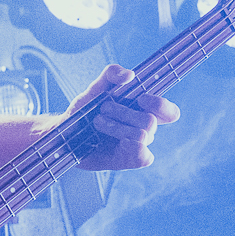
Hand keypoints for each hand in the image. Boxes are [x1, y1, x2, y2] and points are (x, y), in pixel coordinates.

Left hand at [64, 64, 179, 169]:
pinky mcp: (126, 161)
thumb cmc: (84, 111)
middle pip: (150, 122)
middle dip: (124, 112)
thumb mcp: (95, 88)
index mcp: (143, 112)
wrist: (64, 133)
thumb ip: (111, 74)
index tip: (140, 98)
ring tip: (97, 123)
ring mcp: (136, 147)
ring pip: (142, 136)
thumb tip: (129, 75)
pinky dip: (133, 148)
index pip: (169, 112)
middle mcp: (143, 130)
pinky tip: (119, 143)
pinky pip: (143, 158)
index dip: (161, 105)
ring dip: (116, 126)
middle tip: (103, 108)